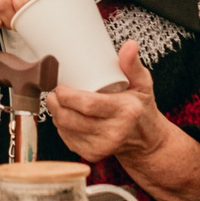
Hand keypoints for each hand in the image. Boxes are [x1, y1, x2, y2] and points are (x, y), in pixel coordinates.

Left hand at [50, 43, 199, 200]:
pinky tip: (65, 116)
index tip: (60, 87)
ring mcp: (102, 148)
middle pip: (71, 119)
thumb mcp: (142, 83)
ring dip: (56, 114)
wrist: (145, 139)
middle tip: (54, 93)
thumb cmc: (141, 107)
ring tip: (58, 102)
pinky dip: (62, 127)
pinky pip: (67, 139)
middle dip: (56, 104)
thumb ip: (133, 64)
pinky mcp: (92, 155)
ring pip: (66, 130)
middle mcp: (114, 133)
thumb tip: (129, 45)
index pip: (88, 105)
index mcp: (126, 113)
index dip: (68, 96)